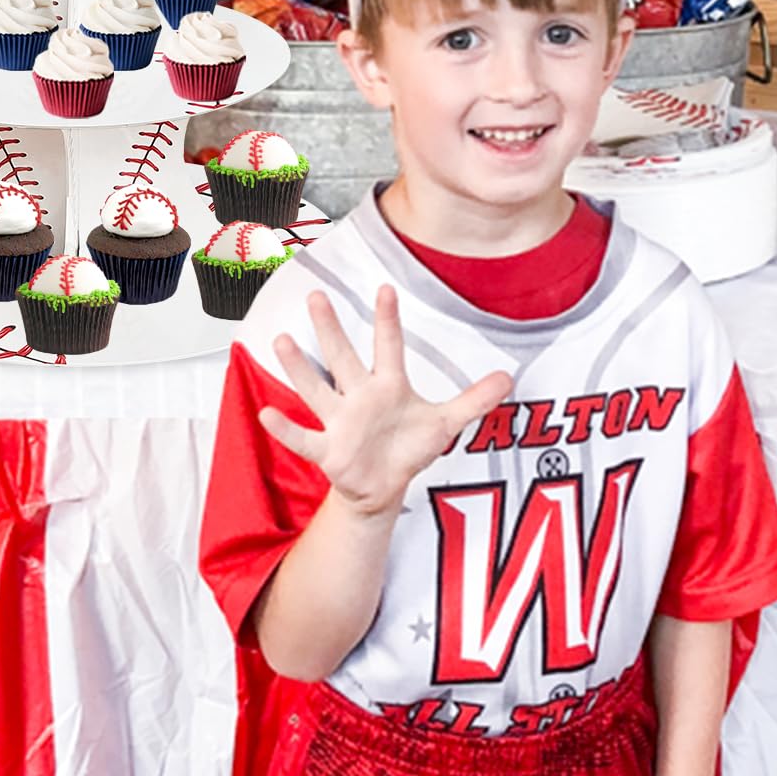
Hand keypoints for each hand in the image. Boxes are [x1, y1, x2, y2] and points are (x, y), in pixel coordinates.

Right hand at [259, 285, 514, 517]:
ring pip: (316, 389)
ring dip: (299, 368)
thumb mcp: (445, 423)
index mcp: (388, 385)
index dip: (388, 319)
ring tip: (282, 340)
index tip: (385, 288)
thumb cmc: (409, 447)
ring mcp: (340, 421)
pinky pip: (303, 437)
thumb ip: (475, 400)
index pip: (389, 346)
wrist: (382, 487)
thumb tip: (509, 376)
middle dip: (330, 328)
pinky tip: (267, 413)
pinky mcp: (327, 450)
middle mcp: (359, 396)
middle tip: (315, 295)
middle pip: (343, 357)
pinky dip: (285, 428)